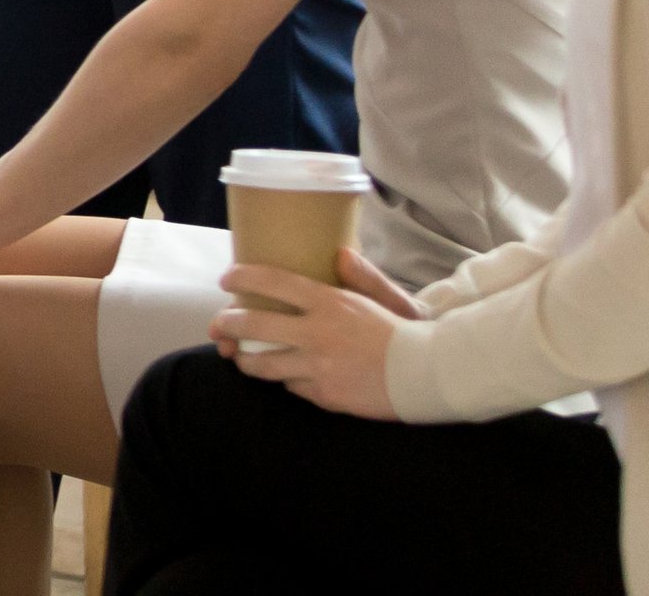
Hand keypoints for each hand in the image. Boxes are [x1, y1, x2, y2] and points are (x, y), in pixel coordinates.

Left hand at [211, 254, 411, 418]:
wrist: (429, 376)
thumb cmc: (403, 332)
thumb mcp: (383, 296)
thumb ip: (359, 275)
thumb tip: (339, 252)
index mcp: (330, 303)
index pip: (273, 282)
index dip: (243, 278)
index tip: (227, 279)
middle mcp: (318, 333)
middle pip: (254, 325)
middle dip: (227, 323)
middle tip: (218, 324)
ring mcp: (319, 366)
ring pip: (263, 364)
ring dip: (246, 360)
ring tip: (240, 356)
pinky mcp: (325, 395)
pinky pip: (292, 386)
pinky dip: (288, 380)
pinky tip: (288, 374)